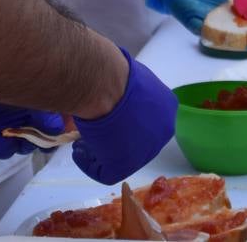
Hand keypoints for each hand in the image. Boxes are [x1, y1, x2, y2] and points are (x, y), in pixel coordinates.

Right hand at [71, 47, 177, 183]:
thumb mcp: (129, 77)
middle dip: (117, 139)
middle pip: (138, 140)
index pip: (149, 119)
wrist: (105, 86)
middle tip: (97, 134)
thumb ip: (130, 91)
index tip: (110, 117)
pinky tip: (78, 153)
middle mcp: (162, 131)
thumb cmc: (115, 74)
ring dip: (102, 153)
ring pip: (122, 158)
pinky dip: (90, 165)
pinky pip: (105, 172)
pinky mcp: (124, 167)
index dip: (128, 120)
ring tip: (82, 144)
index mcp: (167, 106)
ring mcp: (145, 152)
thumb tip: (114, 93)